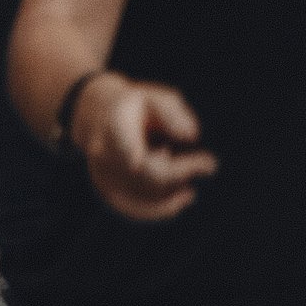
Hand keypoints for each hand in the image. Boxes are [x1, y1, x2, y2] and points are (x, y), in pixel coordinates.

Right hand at [70, 72, 217, 221]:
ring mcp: (103, 176)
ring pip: (142, 195)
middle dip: (181, 171)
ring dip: (173, 191)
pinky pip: (134, 208)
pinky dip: (159, 208)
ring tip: (195, 181)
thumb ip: (172, 113)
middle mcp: (104, 154)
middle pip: (146, 173)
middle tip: (210, 162)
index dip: (136, 154)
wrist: (96, 118)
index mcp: (114, 125)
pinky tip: (180, 202)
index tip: (156, 157)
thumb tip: (192, 136)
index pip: (125, 144)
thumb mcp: (153, 96)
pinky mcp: (108, 192)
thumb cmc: (134, 106)